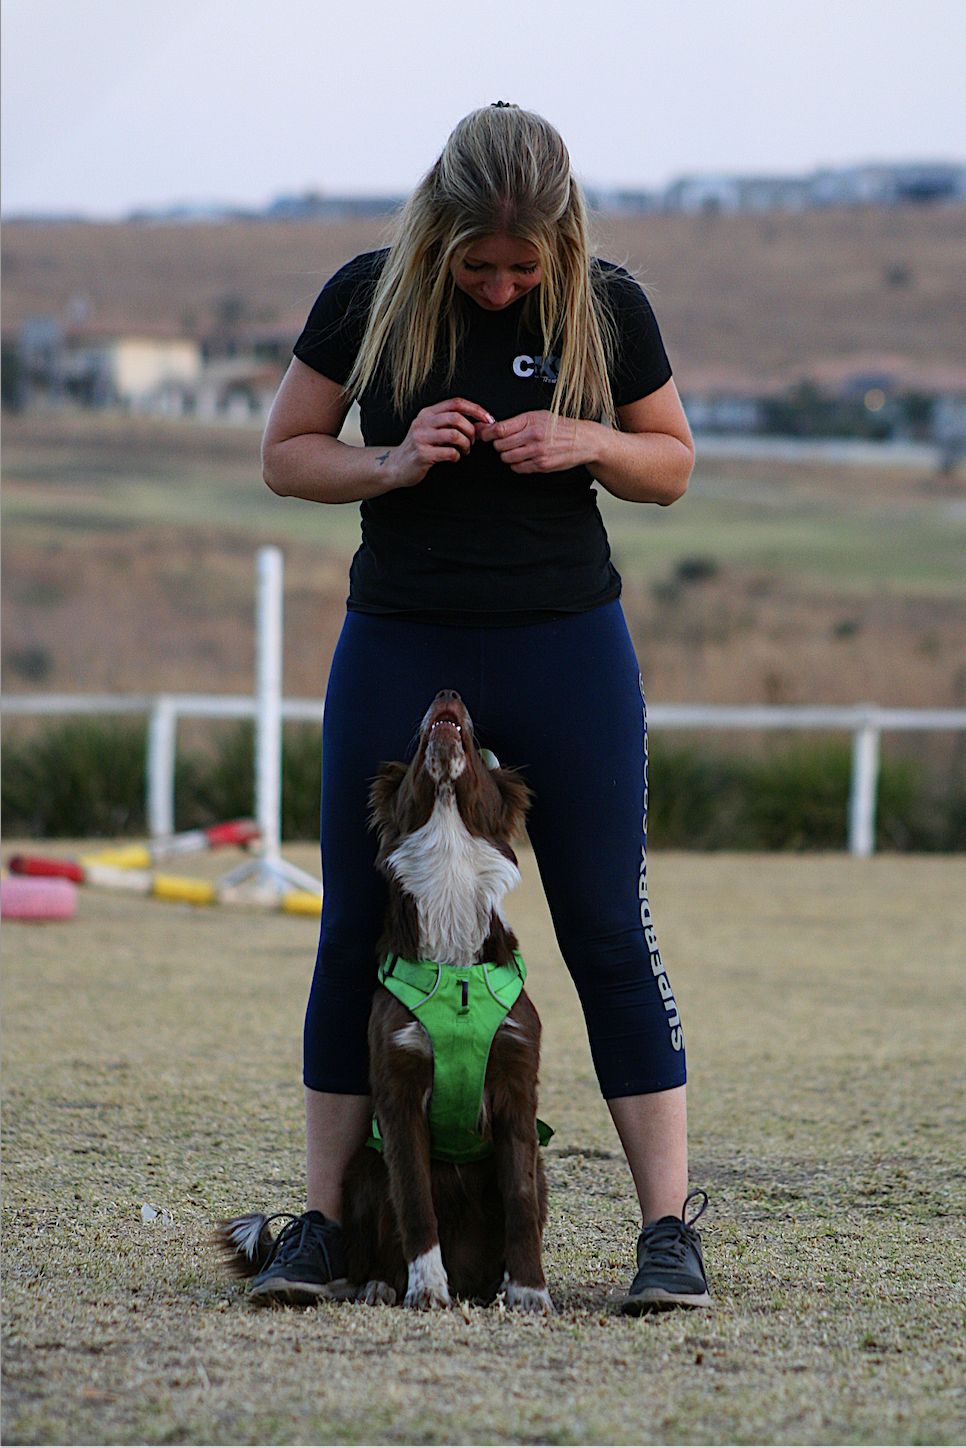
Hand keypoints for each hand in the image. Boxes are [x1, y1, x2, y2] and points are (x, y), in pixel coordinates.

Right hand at [385, 399, 494, 487]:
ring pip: (454, 435)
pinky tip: (454, 458)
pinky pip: (449, 452)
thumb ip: (448, 423)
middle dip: (471, 430)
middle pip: (456, 417)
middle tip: (473, 441)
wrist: (396, 466)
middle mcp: (423, 422)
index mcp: (428, 413)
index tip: (488, 419)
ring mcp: (421, 438)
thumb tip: (478, 423)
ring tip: (465, 450)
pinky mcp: (422, 454)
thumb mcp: (430, 429)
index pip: (456, 403)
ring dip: (466, 444)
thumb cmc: (419, 448)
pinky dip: (457, 456)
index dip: (476, 409)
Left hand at [476, 411, 599, 473]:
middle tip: (503, 443)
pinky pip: (517, 468)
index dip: (486, 433)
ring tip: (516, 450)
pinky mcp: (541, 465)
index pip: (499, 429)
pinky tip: (523, 458)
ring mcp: (537, 452)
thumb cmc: (560, 427)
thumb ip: (517, 422)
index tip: (482, 434)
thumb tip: (491, 427)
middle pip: (500, 445)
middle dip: (498, 445)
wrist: (583, 440)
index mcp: (531, 420)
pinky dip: (516, 465)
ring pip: (506, 458)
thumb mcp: (539, 416)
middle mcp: (533, 435)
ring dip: (506, 456)